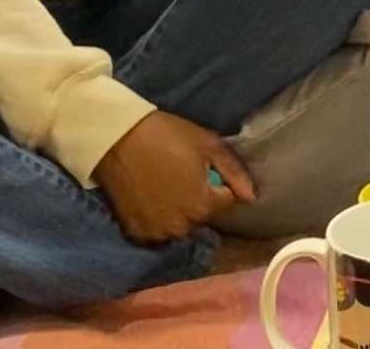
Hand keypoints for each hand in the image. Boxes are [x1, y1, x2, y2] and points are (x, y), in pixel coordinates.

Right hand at [93, 110, 254, 243]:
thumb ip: (234, 173)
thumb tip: (252, 197)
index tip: (206, 167)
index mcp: (203, 206)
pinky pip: (159, 230)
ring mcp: (157, 233)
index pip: (227, 202)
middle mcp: (182, 227)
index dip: (221, 183)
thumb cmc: (167, 136)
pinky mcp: (137, 233)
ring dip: (181, 210)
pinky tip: (152, 196)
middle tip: (185, 172)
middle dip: (201, 198)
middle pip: (204, 215)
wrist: (118, 139)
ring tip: (168, 183)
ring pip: (182, 225)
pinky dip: (160, 217)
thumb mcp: (208, 145)